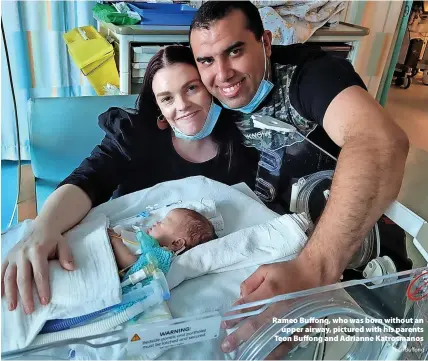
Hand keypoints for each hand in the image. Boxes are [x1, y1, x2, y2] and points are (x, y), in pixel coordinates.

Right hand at [1, 220, 74, 313]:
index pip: (40, 273)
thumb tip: (71, 268)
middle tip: (29, 310)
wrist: (41, 227)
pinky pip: (0, 272)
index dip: (42, 288)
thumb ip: (66, 256)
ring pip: (9, 277)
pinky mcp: (7, 257)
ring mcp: (13, 256)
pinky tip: (0, 297)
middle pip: (23, 278)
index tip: (45, 301)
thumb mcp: (63, 244)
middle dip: (26, 295)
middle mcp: (23, 254)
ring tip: (12, 308)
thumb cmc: (54, 239)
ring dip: (10, 293)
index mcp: (37, 251)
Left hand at [221, 255, 338, 354]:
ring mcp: (292, 319)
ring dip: (258, 349)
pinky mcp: (302, 327)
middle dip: (240, 337)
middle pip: (256, 326)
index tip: (224, 325)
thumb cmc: (288, 271)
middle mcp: (280, 308)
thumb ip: (251, 283)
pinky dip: (277, 352)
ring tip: (247, 356)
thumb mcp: (266, 270)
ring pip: (272, 339)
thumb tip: (242, 298)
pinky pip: (288, 343)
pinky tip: (268, 357)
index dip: (234, 317)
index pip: (247, 307)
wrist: (315, 274)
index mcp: (271, 292)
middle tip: (226, 346)